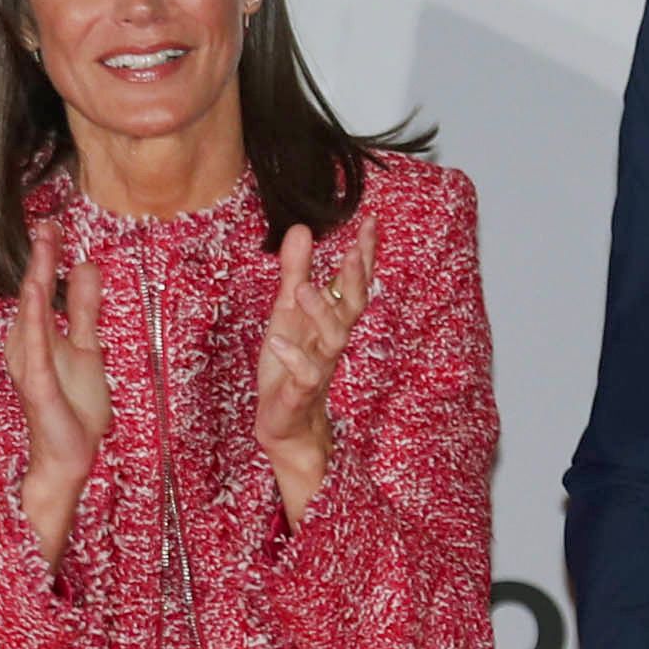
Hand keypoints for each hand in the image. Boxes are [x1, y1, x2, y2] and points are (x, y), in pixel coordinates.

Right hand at [7, 221, 111, 567]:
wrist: (69, 458)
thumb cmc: (74, 407)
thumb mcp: (88, 349)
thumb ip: (85, 310)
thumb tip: (88, 267)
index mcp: (40, 335)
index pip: (42, 288)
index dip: (48, 256)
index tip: (55, 224)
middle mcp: (28, 345)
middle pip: (32, 294)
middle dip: (40, 259)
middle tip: (48, 224)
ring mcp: (31, 365)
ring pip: (30, 316)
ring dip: (36, 281)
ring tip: (43, 250)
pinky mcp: (39, 386)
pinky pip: (36, 349)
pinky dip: (35, 322)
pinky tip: (37, 298)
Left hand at [252, 210, 376, 521]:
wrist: (284, 425)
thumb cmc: (288, 366)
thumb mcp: (286, 313)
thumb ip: (295, 273)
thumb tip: (303, 229)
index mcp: (330, 321)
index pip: (354, 284)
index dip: (365, 255)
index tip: (372, 222)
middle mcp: (330, 343)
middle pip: (352, 309)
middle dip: (355, 281)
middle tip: (354, 251)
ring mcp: (317, 368)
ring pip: (332, 341)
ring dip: (321, 315)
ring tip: (305, 290)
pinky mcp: (299, 393)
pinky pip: (304, 376)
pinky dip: (293, 358)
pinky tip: (276, 340)